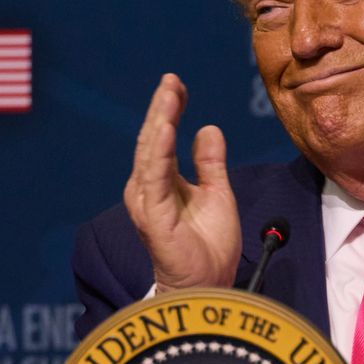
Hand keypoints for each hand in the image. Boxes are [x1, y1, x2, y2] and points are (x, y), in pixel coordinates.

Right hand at [124, 73, 240, 291]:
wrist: (209, 284)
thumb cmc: (209, 245)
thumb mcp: (216, 193)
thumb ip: (210, 163)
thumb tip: (208, 128)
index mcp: (161, 183)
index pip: (162, 138)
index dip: (169, 110)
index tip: (178, 85)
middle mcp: (148, 189)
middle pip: (153, 140)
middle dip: (162, 108)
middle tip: (171, 80)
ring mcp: (147, 202)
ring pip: (152, 153)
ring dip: (160, 121)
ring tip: (169, 94)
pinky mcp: (152, 216)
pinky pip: (155, 178)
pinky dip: (160, 151)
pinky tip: (168, 128)